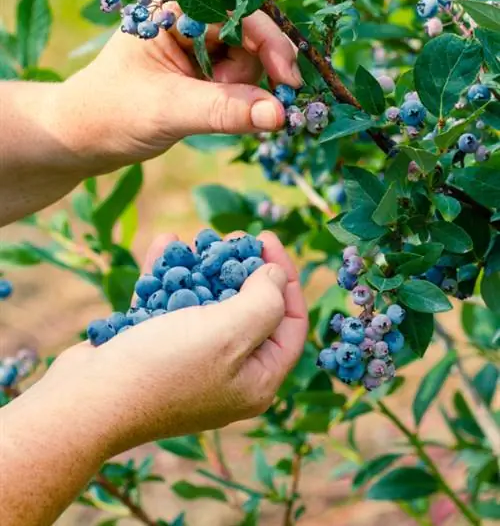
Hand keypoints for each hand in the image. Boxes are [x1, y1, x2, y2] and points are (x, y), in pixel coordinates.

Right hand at [39, 230, 307, 453]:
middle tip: (231, 236)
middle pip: (249, 309)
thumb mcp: (230, 332)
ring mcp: (190, 362)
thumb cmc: (166, 368)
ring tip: (198, 238)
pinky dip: (169, 276)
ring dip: (203, 267)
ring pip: (207, 303)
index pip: (290, 323)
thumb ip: (264, 302)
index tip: (265, 238)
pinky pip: (170, 304)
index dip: (285, 277)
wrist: (87, 402)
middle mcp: (228, 373)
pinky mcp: (154, 348)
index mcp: (258, 380)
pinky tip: (165, 244)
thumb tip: (274, 276)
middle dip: (241, 267)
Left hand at [53, 7, 300, 173]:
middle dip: (252, 75)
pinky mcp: (202, 71)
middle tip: (246, 109)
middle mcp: (189, 18)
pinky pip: (241, 80)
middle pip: (252, 36)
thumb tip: (279, 114)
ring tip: (205, 112)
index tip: (289, 84)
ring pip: (251, 61)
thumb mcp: (167, 110)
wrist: (82, 138)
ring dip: (243, 91)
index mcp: (174, 7)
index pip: (239, 13)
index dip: (271, 44)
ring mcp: (197, 46)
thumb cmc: (110, 114)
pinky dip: (239, 101)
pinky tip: (215, 114)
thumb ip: (223, 111)